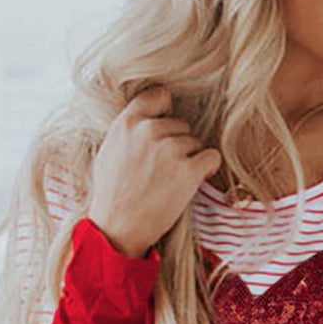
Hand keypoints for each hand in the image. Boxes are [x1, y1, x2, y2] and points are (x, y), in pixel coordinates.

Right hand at [89, 83, 221, 256]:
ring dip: (190, 159)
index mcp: (127, 122)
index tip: (165, 126)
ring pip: (195, 142)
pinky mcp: (188, 171)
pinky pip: (212, 157)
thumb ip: (130, 129)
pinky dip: (207, 168)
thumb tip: (152, 115)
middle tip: (163, 168)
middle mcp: (149, 131)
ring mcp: (170, 150)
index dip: (166, 111)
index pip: (159, 95)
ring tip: (171, 181)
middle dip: (177, 142)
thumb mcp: (110, 150)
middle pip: (181, 124)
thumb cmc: (112, 194)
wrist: (118, 228)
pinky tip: (193, 181)